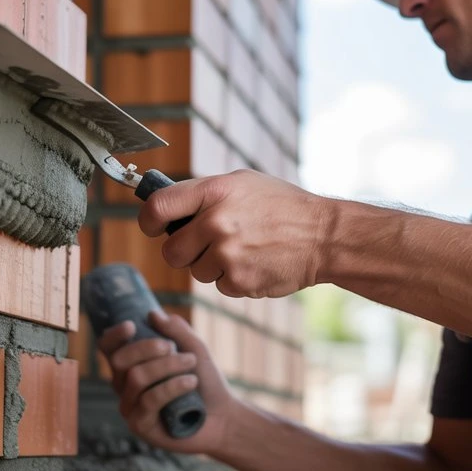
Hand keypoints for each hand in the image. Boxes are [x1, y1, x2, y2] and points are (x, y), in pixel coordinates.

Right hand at [98, 310, 237, 453]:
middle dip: (146, 348)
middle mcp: (125, 387)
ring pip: (136, 378)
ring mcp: (130, 408)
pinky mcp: (140, 426)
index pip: (109, 349)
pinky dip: (172, 386)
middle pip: (120, 360)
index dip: (114, 335)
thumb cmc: (206, 384)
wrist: (224, 418)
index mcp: (131, 366)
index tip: (132, 325)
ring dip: (167, 366)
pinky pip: (149, 400)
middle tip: (173, 347)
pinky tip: (191, 383)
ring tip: (191, 363)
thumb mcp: (195, 350)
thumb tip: (152, 314)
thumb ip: (176, 331)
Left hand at [138, 170, 331, 297]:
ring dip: (212, 266)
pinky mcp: (239, 281)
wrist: (323, 236)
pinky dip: (233, 280)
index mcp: (214, 191)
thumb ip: (204, 195)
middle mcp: (216, 222)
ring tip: (242, 250)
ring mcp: (227, 254)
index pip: (158, 207)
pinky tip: (255, 263)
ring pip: (196, 271)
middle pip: (170, 251)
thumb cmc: (281, 206)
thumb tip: (165, 209)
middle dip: (183, 252)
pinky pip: (219, 286)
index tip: (153, 227)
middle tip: (203, 245)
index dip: (148, 221)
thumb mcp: (242, 183)